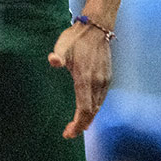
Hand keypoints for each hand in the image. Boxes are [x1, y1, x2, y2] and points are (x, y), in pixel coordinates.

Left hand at [48, 22, 110, 139]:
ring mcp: (104, 80)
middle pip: (91, 111)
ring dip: (89, 118)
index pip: (84, 108)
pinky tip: (89, 111)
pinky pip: (101, 99)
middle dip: (81, 125)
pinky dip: (95, 108)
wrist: (97, 27)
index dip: (77, 123)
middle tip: (69, 133)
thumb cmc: (76, 37)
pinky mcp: (107, 77)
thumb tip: (53, 61)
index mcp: (85, 77)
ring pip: (98, 106)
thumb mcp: (63, 45)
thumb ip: (58, 56)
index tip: (68, 133)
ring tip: (78, 126)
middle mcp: (97, 82)